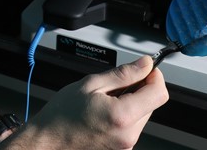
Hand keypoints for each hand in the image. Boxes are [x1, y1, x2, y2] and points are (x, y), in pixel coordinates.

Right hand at [3, 55, 167, 149]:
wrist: (47, 142)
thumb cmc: (62, 115)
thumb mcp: (90, 84)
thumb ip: (122, 74)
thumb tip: (144, 64)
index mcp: (122, 116)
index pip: (159, 93)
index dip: (154, 76)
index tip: (145, 68)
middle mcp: (129, 135)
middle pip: (151, 104)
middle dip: (140, 88)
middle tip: (117, 82)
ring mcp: (126, 146)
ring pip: (142, 115)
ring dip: (131, 102)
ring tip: (105, 100)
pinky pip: (131, 127)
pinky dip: (123, 116)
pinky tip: (104, 112)